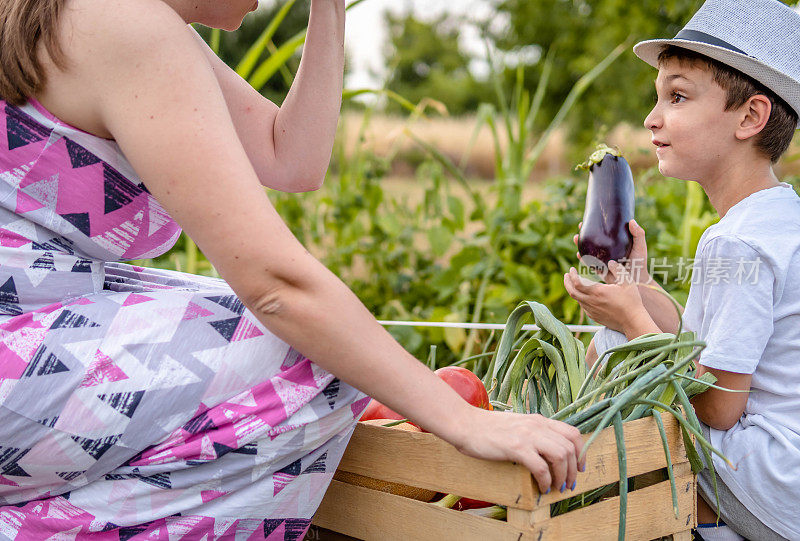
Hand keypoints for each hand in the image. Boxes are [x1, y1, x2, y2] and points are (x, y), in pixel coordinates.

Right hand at [452, 408, 585, 493]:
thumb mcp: (517, 425)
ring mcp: (527, 435)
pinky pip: (541, 467)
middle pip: (570, 447)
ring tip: (557, 487)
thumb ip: (533, 432)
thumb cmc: (487, 428)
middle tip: (569, 483)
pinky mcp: (516, 447)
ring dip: (563, 476)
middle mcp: (537, 425)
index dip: (581, 452)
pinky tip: (542, 487)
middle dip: (574, 469)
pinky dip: (546, 480)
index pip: (573, 433)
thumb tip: (546, 451)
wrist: (465, 423)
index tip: (578, 467)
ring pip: (561, 456)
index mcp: (538, 420)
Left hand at [563, 261, 647, 333]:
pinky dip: (580, 298)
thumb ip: (617, 269)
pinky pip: (583, 306)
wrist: (633, 321)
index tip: (571, 269)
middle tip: (566, 275)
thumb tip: (610, 262)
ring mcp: (591, 311)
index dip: (572, 275)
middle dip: (567, 282)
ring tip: (575, 283)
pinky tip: (585, 295)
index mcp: (597, 292)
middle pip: (572, 292)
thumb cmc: (631, 301)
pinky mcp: (594, 317)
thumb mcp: (627, 281)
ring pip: (577, 299)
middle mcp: (591, 302)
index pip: (577, 283)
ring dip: (573, 290)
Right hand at [574, 219, 651, 284]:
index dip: (595, 225)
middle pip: (592, 240)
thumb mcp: (640, 246)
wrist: (637, 280)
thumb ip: (638, 234)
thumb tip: (631, 221)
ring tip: (576, 238)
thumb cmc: (640, 263)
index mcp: (614, 244)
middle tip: (580, 226)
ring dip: (580, 244)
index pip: (602, 232)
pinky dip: (583, 258)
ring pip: (588, 250)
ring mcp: (601, 260)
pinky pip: (588, 263)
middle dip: (584, 233)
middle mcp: (606, 251)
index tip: (589, 218)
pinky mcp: (599, 269)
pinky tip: (579, 254)